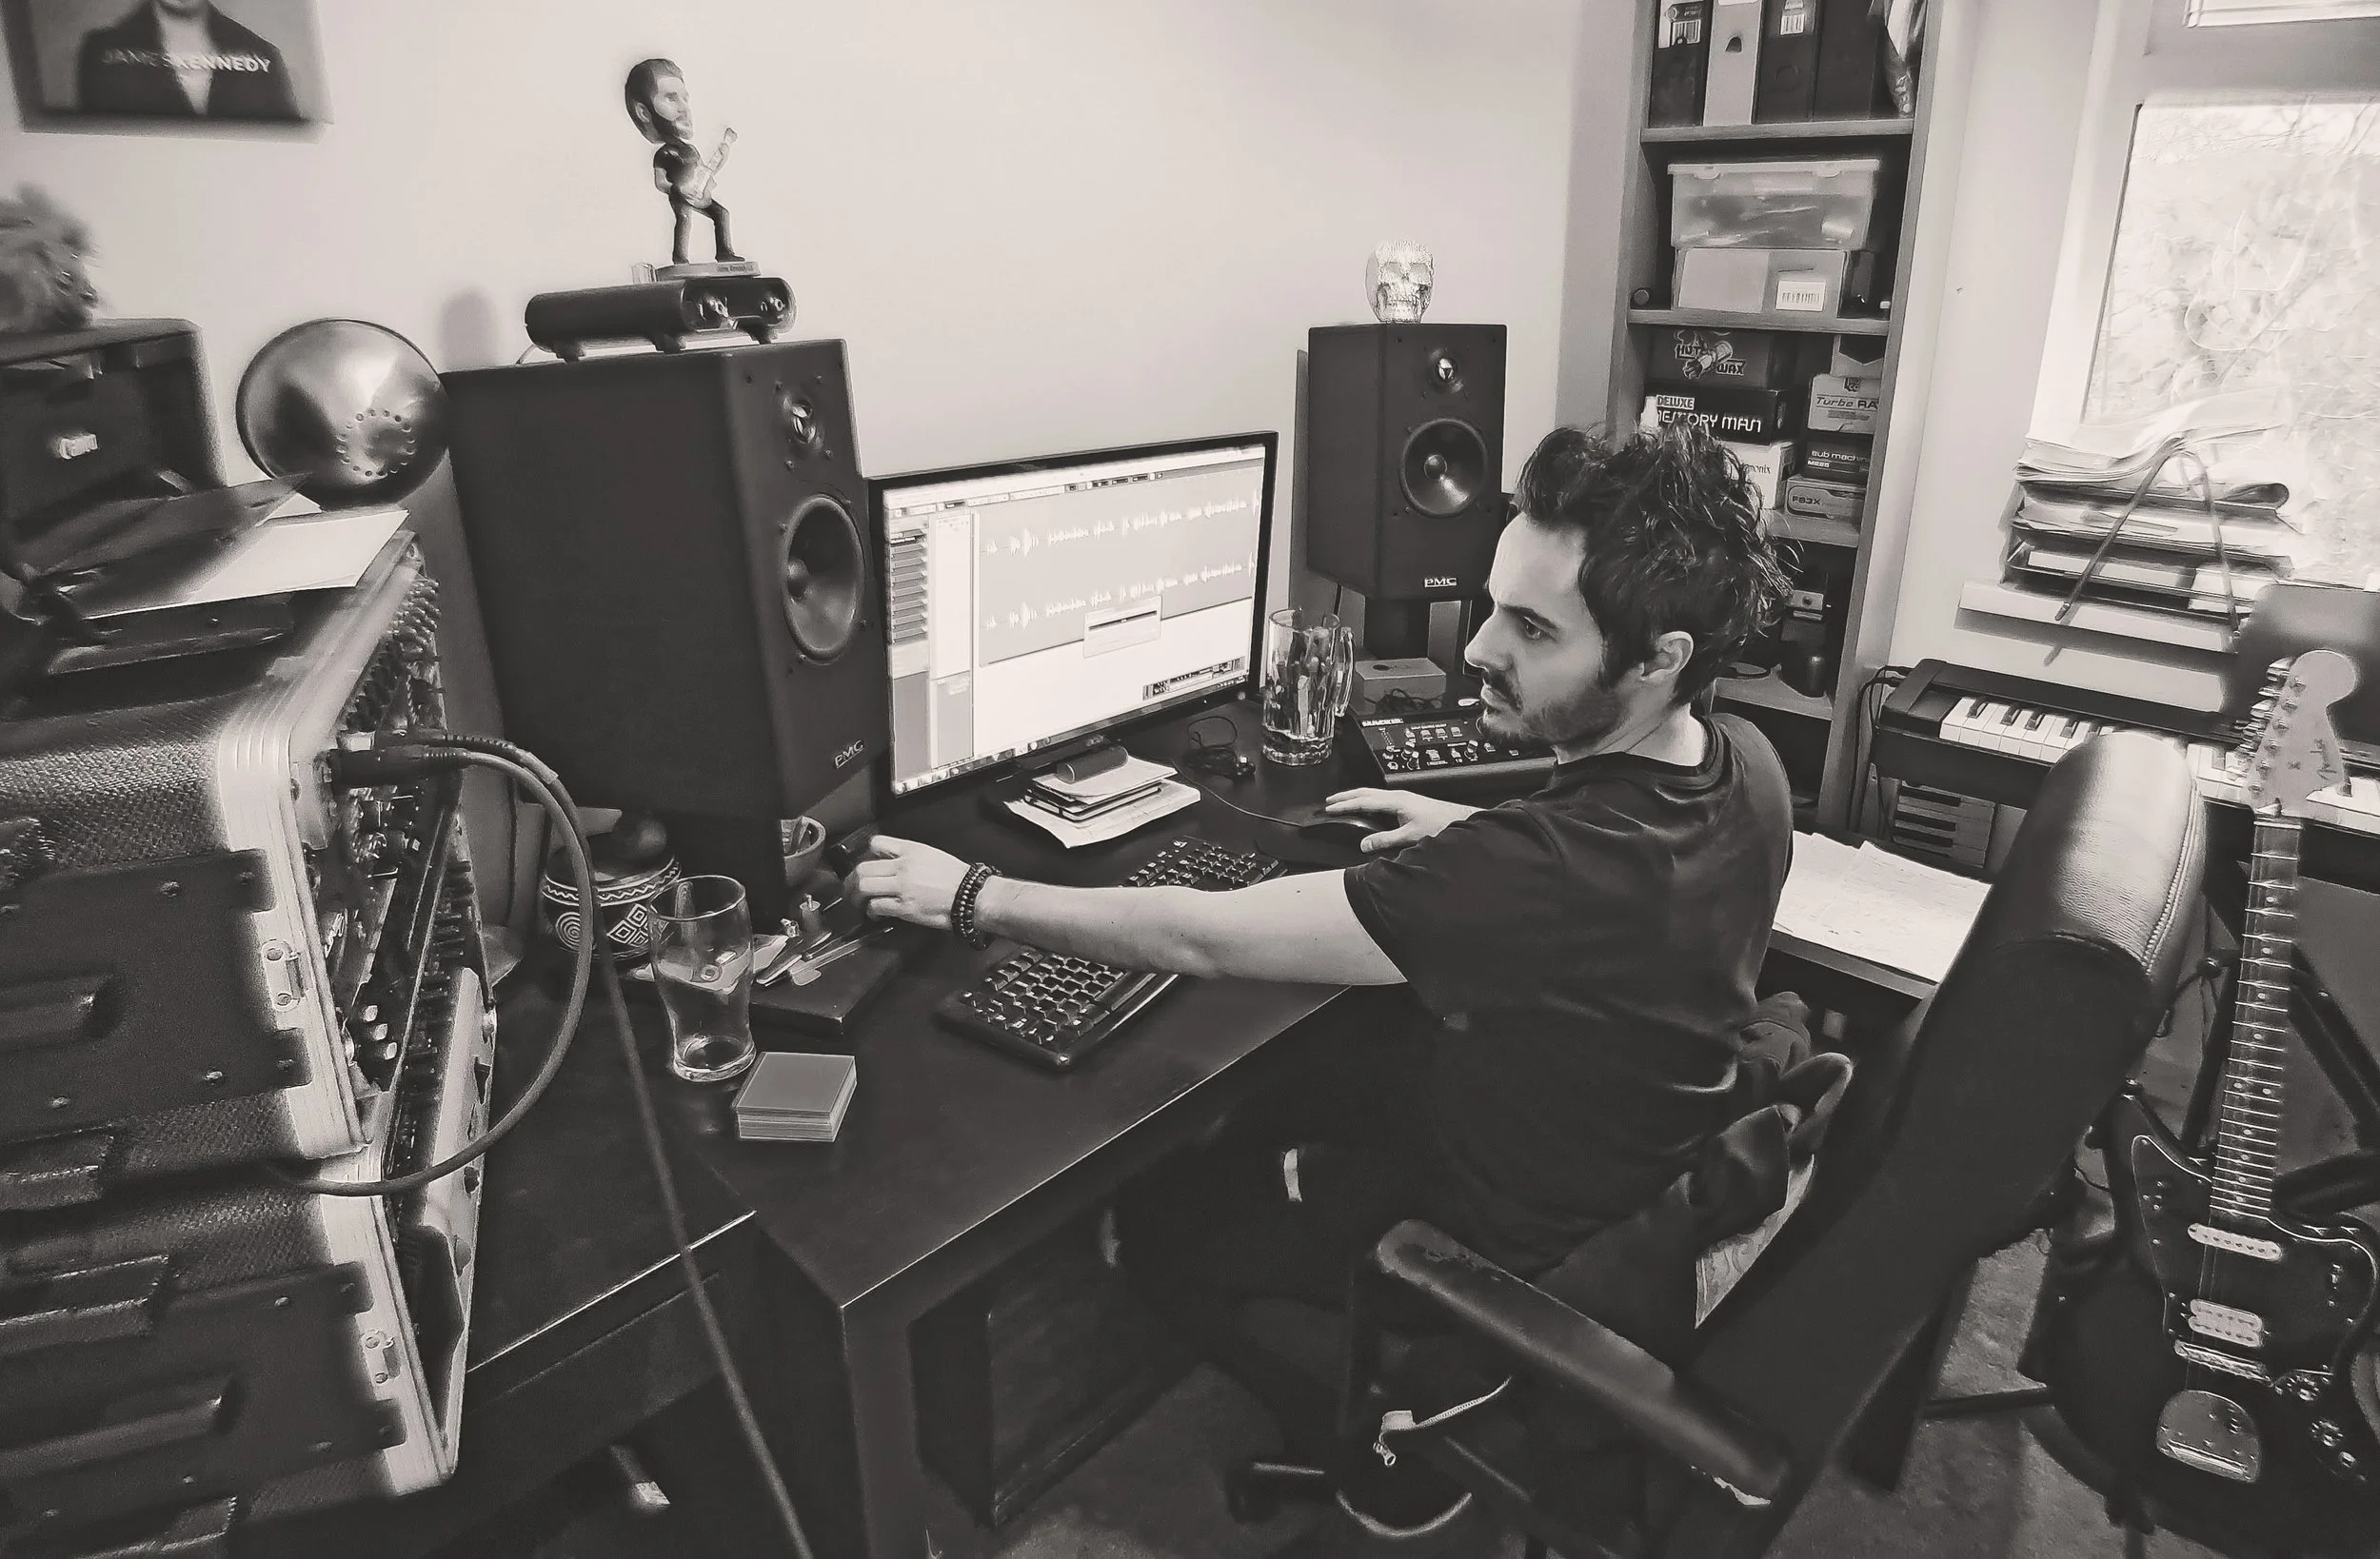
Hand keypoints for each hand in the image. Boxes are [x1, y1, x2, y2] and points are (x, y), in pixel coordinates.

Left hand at [843, 835, 970, 930]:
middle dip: (851, 880)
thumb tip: (888, 862)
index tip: (864, 866)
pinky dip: (871, 910)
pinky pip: (876, 906)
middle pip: (863, 868)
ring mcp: (902, 887)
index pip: (876, 843)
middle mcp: (903, 866)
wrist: (971, 896)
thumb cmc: (956, 878)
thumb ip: (908, 855)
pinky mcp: (904, 907)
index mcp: (911, 850)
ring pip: (864, 887)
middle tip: (851, 888)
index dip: (865, 855)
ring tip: (859, 901)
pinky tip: (875, 913)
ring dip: (856, 896)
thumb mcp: (931, 855)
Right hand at [1323, 787, 1477, 852]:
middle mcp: (1397, 796)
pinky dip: (1366, 801)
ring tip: (1342, 802)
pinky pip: (1379, 798)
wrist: (1458, 819)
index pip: (1363, 801)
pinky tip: (1365, 808)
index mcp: (1396, 800)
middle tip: (1329, 802)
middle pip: (1365, 792)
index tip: (1330, 809)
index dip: (1345, 805)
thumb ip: (1385, 840)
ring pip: (1372, 794)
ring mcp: (1402, 797)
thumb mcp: (1410, 836)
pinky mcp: (1406, 801)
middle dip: (1345, 796)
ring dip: (1355, 797)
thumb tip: (1365, 844)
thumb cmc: (1439, 824)